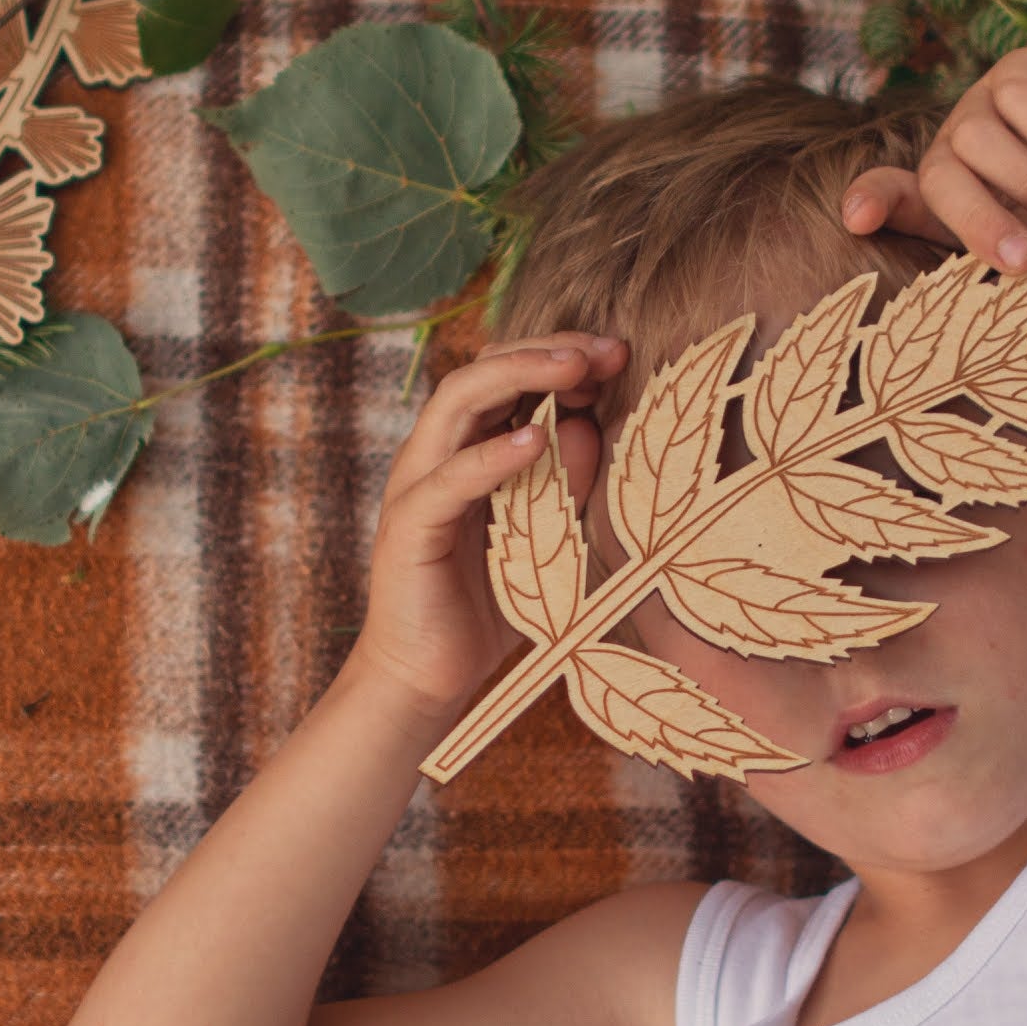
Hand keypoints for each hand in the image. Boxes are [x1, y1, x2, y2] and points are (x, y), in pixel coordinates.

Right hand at [345, 331, 623, 718]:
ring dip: (519, 375)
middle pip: (482, 370)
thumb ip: (568, 484)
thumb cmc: (487, 607)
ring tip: (574, 369)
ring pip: (457, 402)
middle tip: (605, 348)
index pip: (507, 376)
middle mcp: (436, 454)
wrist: (426, 677)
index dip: (560, 356)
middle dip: (546, 350)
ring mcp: (417, 484)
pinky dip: (492, 455)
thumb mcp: (547, 537)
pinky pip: (449, 479)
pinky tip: (535, 439)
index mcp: (466, 449)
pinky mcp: (409, 526)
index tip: (617, 354)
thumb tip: (592, 426)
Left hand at [838, 46, 1026, 285]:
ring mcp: (989, 105)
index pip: (893, 193)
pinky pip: (1017, 97)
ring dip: (1026, 182)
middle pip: (939, 176)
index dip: (874, 199)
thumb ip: (1002, 288)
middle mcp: (959, 148)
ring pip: (977, 135)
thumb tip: (962, 317)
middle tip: (1025, 258)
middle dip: (978, 221)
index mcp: (950, 199)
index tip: (856, 218)